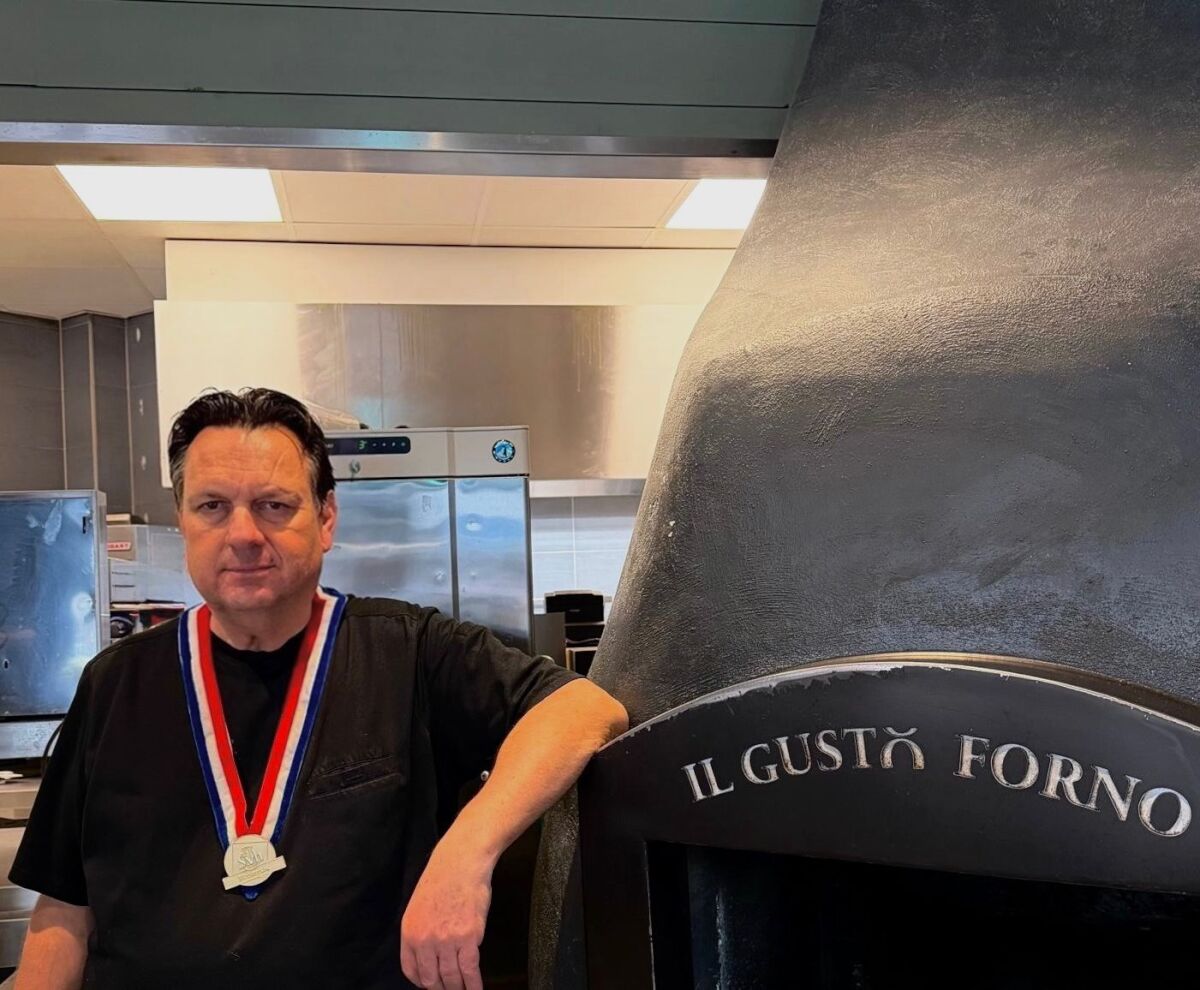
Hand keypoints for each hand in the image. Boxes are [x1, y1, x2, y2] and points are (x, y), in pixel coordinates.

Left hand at [399, 840, 492, 989]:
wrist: (461, 862)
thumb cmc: (443, 879)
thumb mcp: (419, 906)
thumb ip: (421, 932)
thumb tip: (430, 955)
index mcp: (410, 932)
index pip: (412, 971)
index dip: (423, 983)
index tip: (432, 986)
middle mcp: (425, 940)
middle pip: (432, 980)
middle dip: (442, 989)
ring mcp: (447, 940)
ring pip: (451, 978)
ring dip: (458, 989)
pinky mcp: (469, 938)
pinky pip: (470, 970)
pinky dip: (474, 984)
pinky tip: (476, 989)